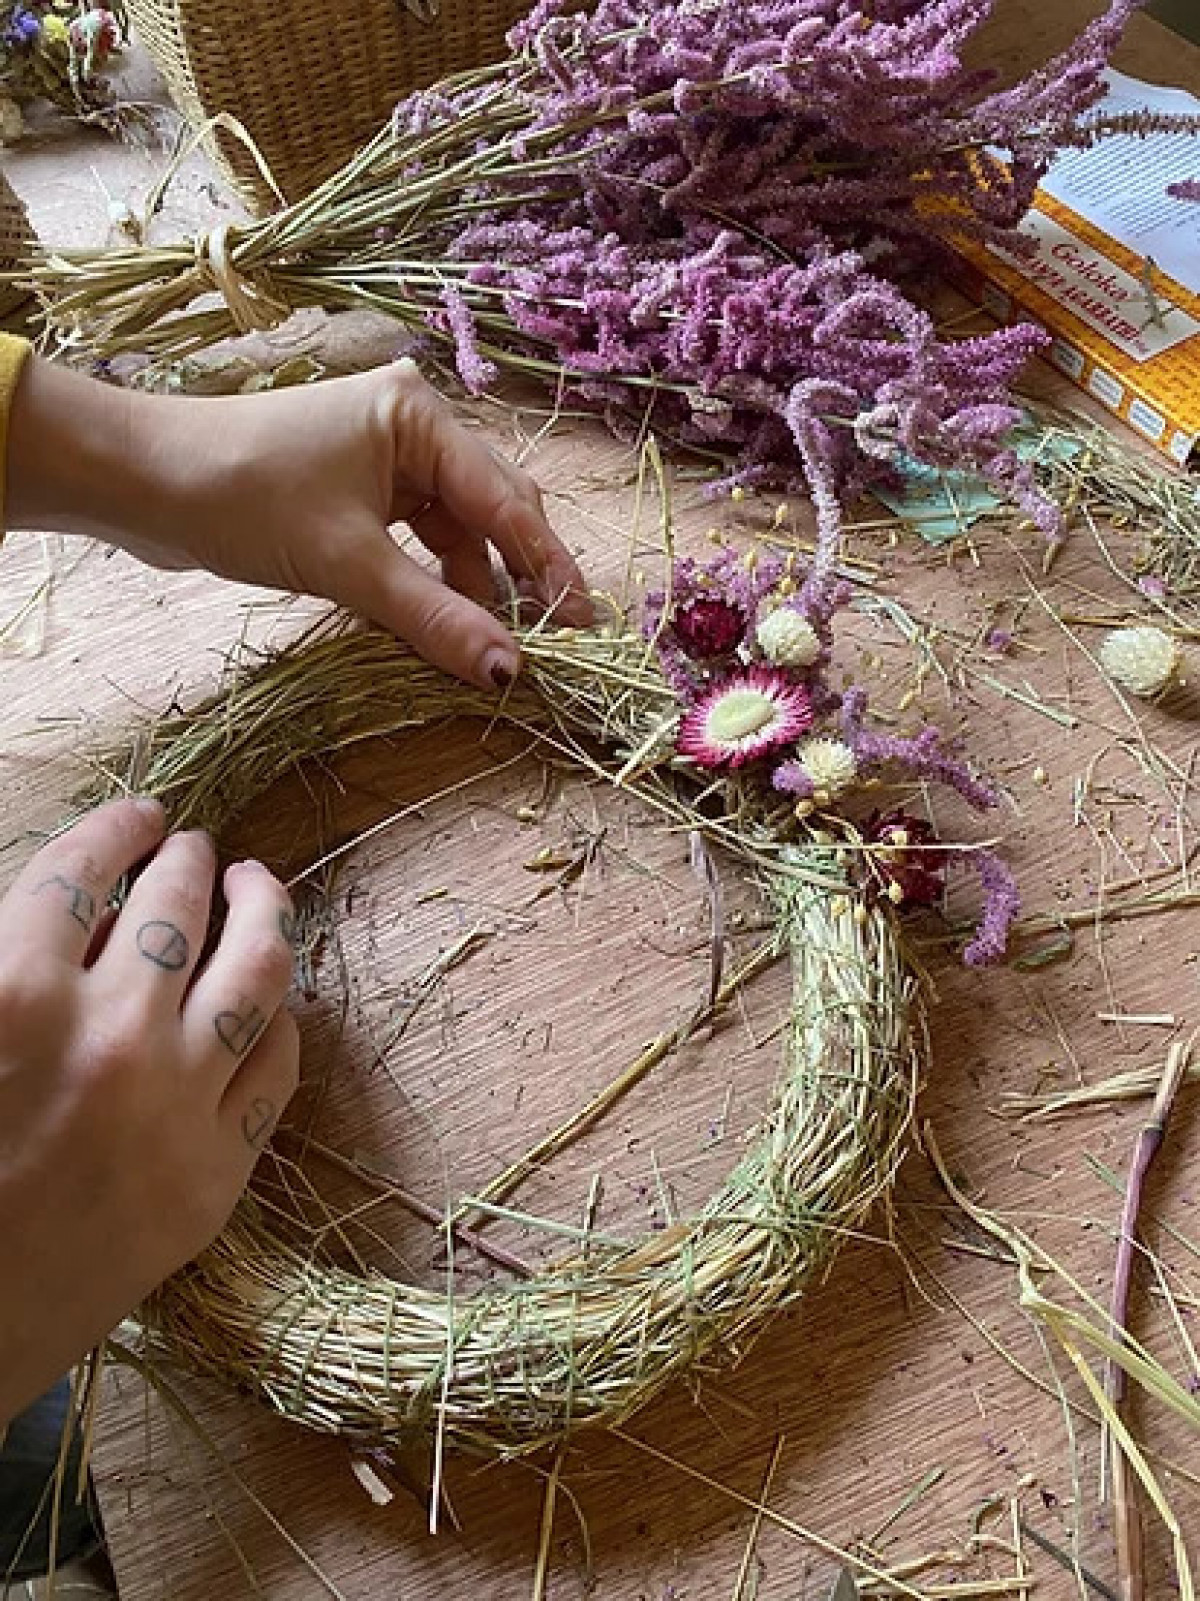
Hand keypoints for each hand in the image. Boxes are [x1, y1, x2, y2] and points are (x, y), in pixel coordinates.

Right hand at [0, 799, 298, 1426]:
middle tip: (193, 846)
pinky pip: (278, 1067)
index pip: (80, 872)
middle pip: (174, 906)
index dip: (114, 829)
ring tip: (255, 885)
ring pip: (255, 972)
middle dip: (187, 860)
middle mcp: (109, 1037)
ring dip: (262, 910)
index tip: (138, 814)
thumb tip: (74, 906)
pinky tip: (275, 996)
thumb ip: (12, 963)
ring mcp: (175, 1107)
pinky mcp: (216, 1174)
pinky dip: (281, 1017)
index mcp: (11, 995)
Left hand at [7, 357, 592, 690]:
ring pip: (455, 530)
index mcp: (421, 417)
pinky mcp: (356, 490)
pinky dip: (433, 582)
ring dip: (475, 586)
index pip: (507, 502)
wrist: (141, 481)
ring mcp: (384, 458)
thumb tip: (509, 671)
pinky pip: (417, 540)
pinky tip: (447, 624)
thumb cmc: (243, 496)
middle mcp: (413, 427)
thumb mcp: (349, 563)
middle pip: (492, 510)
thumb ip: (435, 616)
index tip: (583, 627)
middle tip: (554, 641)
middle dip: (520, 576)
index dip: (548, 569)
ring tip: (498, 645)